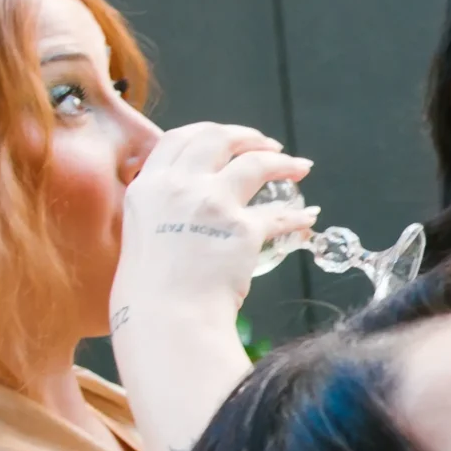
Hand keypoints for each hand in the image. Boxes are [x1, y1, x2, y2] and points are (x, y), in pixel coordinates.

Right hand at [111, 123, 313, 329]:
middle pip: (218, 139)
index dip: (209, 132)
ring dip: (283, 162)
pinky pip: (279, 216)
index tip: (229, 138)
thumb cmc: (150, 290)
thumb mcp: (143, 234)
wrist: (166, 318)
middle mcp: (178, 186)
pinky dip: (298, 216)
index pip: (179, 139)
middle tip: (270, 146)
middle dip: (249, 137)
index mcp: (148, 186)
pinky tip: (308, 218)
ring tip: (301, 167)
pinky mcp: (243, 229)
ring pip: (255, 164)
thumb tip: (184, 204)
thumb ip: (162, 210)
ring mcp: (211, 203)